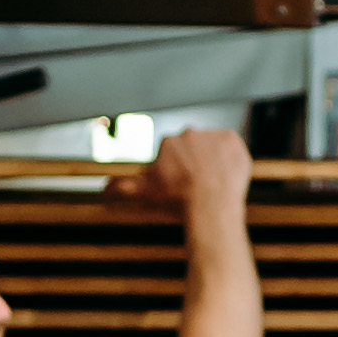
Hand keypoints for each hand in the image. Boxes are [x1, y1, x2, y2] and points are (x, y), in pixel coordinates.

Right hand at [134, 124, 252, 215]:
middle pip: (192, 146)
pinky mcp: (232, 139)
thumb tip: (105, 189)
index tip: (181, 181)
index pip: (173, 152)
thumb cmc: (178, 198)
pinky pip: (231, 144)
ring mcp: (212, 135)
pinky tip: (226, 171)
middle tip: (198, 182)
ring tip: (213, 180)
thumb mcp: (145, 192)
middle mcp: (189, 133)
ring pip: (212, 145)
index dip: (177, 168)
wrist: (210, 203)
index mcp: (169, 142)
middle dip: (194, 161)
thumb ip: (123, 187)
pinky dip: (230, 155)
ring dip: (212, 157)